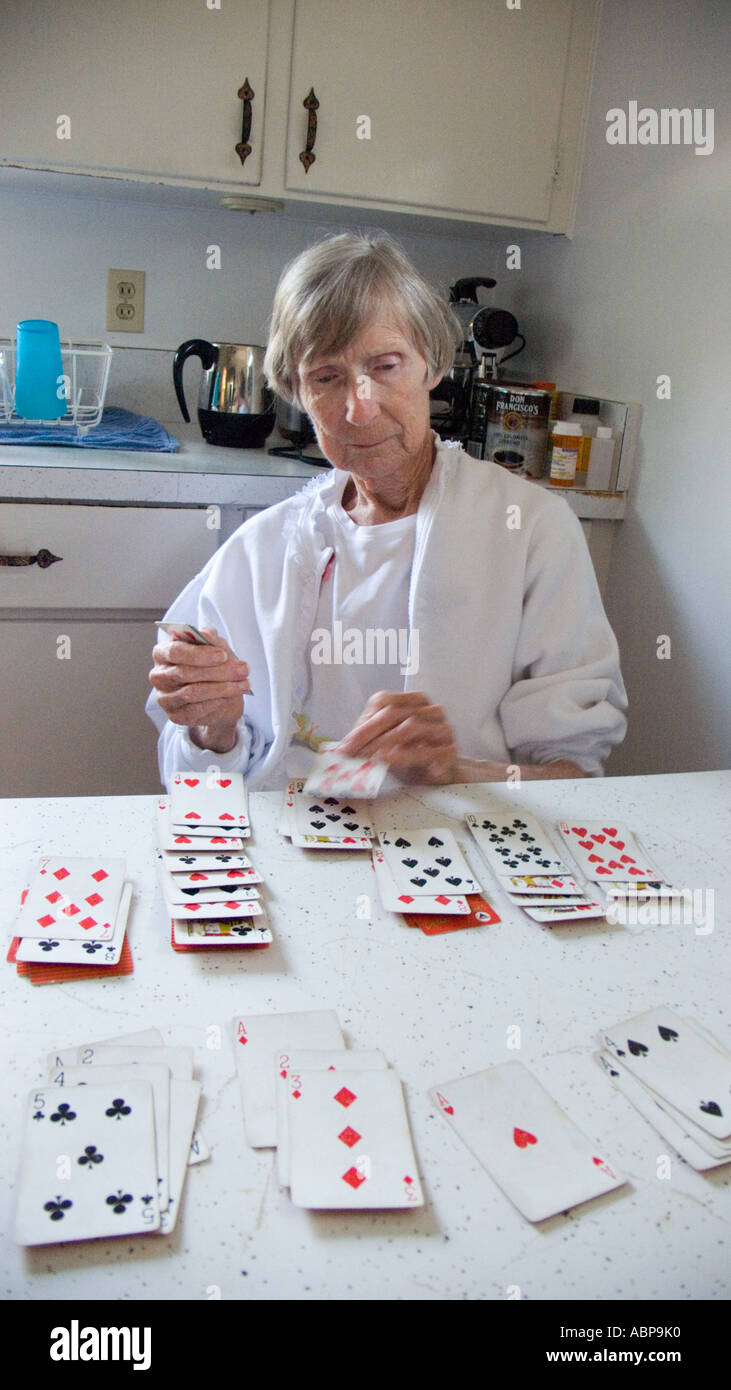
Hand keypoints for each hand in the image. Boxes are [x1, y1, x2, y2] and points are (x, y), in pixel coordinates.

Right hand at [149, 626, 250, 751]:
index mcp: (162, 652)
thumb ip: (210, 639)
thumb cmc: (212, 665)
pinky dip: (215, 703)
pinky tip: (229, 697)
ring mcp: (164, 697)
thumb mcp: (215, 648)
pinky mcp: (174, 715)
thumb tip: (207, 634)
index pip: (176, 651)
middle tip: (242, 670)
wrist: (218, 694)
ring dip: (222, 688)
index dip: (199, 654)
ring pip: (192, 693)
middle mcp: (159, 675)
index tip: (223, 655)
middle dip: (218, 671)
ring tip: (243, 683)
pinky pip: (195, 710)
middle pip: (185, 673)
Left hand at [336, 691, 457, 784]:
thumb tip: (343, 747)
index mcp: (414, 700)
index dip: (362, 725)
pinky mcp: (451, 750)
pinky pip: (429, 751)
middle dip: (369, 736)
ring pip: (411, 728)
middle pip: (394, 714)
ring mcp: (443, 728)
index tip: (345, 747)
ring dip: (386, 745)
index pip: (384, 703)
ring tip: (370, 759)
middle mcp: (431, 710)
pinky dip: (410, 757)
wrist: (439, 774)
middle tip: (352, 755)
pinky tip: (396, 765)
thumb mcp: (386, 742)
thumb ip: (369, 738)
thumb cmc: (409, 754)